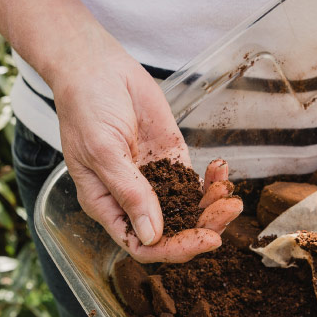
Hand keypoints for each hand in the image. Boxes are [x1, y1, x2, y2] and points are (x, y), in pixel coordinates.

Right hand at [55, 45, 241, 262]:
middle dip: (203, 226)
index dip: (174, 249)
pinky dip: (212, 181)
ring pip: (187, 209)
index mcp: (106, 205)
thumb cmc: (85, 107)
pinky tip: (222, 170)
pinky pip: (194, 181)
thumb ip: (128, 192)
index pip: (142, 244)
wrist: (96, 67)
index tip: (204, 239)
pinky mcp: (170, 158)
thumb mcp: (103, 151)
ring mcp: (152, 179)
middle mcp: (130, 198)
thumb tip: (151, 235)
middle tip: (228, 212)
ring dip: (212, 206)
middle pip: (171, 231)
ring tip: (230, 194)